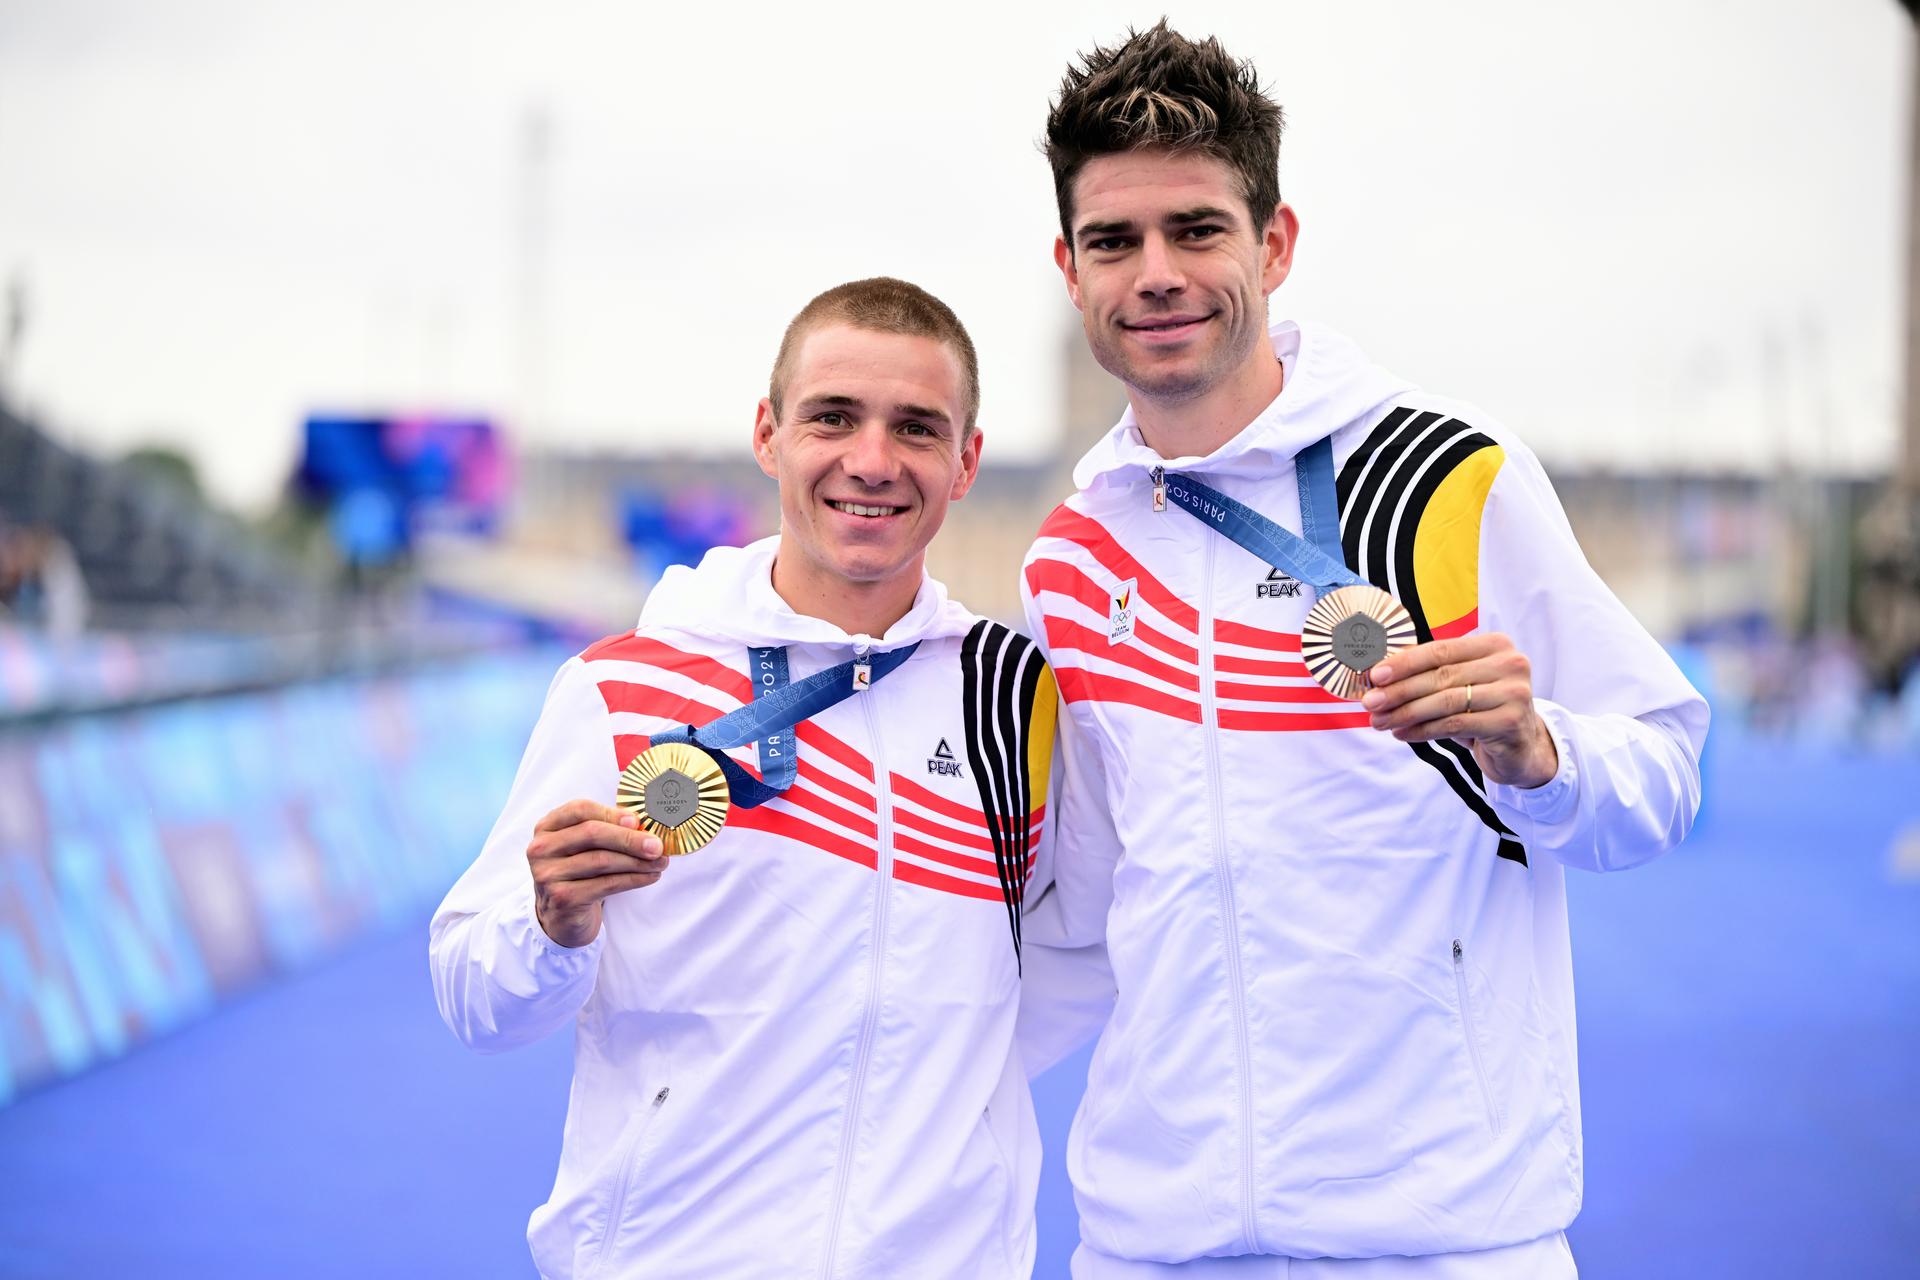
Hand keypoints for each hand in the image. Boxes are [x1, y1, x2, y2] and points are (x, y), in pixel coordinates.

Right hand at [527, 799, 667, 947]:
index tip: (637, 821)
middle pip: (592, 834)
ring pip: (602, 860)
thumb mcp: (584, 847)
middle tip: (657, 845)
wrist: (561, 916)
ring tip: (660, 862)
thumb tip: (642, 824)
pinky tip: (650, 877)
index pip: (580, 810)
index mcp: (547, 827)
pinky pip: (607, 884)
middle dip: (630, 838)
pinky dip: (634, 879)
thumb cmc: (579, 873)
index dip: (611, 813)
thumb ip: (606, 830)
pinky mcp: (562, 898)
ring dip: (637, 861)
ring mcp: (549, 874)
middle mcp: (541, 849)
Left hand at [1359, 633, 1557, 788]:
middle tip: (1370, 702)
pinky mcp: (1510, 722)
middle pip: (1441, 676)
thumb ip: (1431, 673)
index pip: (1441, 650)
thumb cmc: (1482, 709)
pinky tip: (1402, 733)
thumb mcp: (1461, 684)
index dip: (1405, 662)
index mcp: (1495, 644)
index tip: (1374, 675)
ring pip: (1445, 701)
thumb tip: (1379, 675)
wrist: (1520, 746)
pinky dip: (1423, 730)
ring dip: (1406, 712)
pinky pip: (1455, 725)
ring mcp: (1515, 693)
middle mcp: (1510, 664)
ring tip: (1380, 721)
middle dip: (1399, 690)